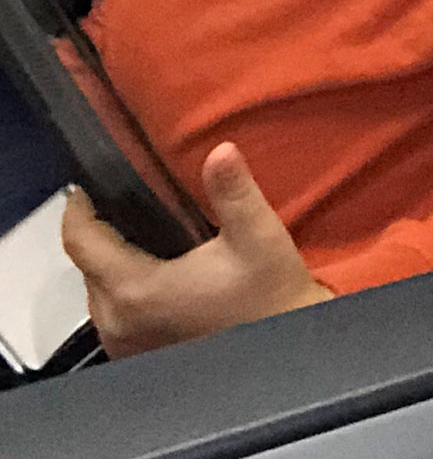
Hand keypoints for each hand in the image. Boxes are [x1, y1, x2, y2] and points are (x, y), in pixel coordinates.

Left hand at [62, 142, 331, 356]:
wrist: (280, 346)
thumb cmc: (267, 295)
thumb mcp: (257, 237)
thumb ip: (234, 192)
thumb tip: (221, 152)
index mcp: (138, 291)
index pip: (82, 244)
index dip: (77, 212)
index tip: (83, 189)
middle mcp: (119, 323)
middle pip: (87, 268)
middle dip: (98, 234)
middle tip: (122, 203)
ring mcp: (124, 344)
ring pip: (97, 292)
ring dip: (108, 263)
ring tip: (135, 234)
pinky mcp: (135, 356)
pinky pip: (110, 314)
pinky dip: (120, 288)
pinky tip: (150, 272)